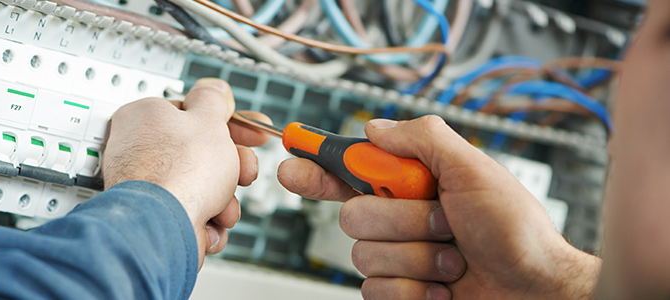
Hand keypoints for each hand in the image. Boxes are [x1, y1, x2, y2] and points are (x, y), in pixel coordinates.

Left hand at [103, 78, 270, 267]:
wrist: (163, 228)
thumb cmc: (178, 173)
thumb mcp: (208, 121)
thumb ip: (213, 100)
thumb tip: (214, 87)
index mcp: (146, 117)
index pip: (194, 114)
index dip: (229, 124)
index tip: (251, 132)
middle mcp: (140, 150)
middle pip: (201, 154)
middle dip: (232, 168)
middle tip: (245, 171)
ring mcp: (147, 187)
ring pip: (201, 187)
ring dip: (223, 199)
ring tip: (223, 207)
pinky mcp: (155, 217)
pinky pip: (191, 213)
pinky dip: (207, 221)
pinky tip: (209, 224)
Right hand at [278, 116, 599, 298]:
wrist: (535, 290)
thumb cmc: (516, 231)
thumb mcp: (474, 169)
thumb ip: (422, 139)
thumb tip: (374, 127)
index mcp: (410, 184)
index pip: (349, 171)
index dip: (316, 165)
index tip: (291, 162)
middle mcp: (399, 219)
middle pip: (352, 216)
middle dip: (403, 222)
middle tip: (445, 223)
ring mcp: (397, 258)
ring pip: (364, 257)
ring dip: (418, 259)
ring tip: (454, 259)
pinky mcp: (397, 293)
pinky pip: (375, 291)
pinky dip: (415, 290)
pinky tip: (443, 288)